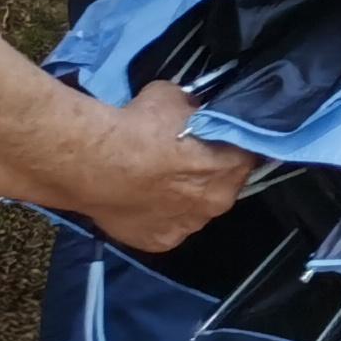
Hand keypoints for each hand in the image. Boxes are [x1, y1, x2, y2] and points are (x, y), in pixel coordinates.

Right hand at [79, 80, 255, 253]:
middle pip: (222, 186)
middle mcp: (218, 201)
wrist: (95, 162)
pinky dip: (157, 217)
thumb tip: (194, 110)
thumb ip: (194, 109)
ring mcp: (188, 226)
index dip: (229, 148)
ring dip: (183, 199)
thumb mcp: (177, 98)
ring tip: (156, 184)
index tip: (213, 142)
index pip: (245, 155)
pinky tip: (140, 202)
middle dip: (208, 175)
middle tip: (183, 162)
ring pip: (193, 210)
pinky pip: (165, 227)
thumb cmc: (141, 126)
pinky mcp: (159, 242)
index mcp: (232, 166)